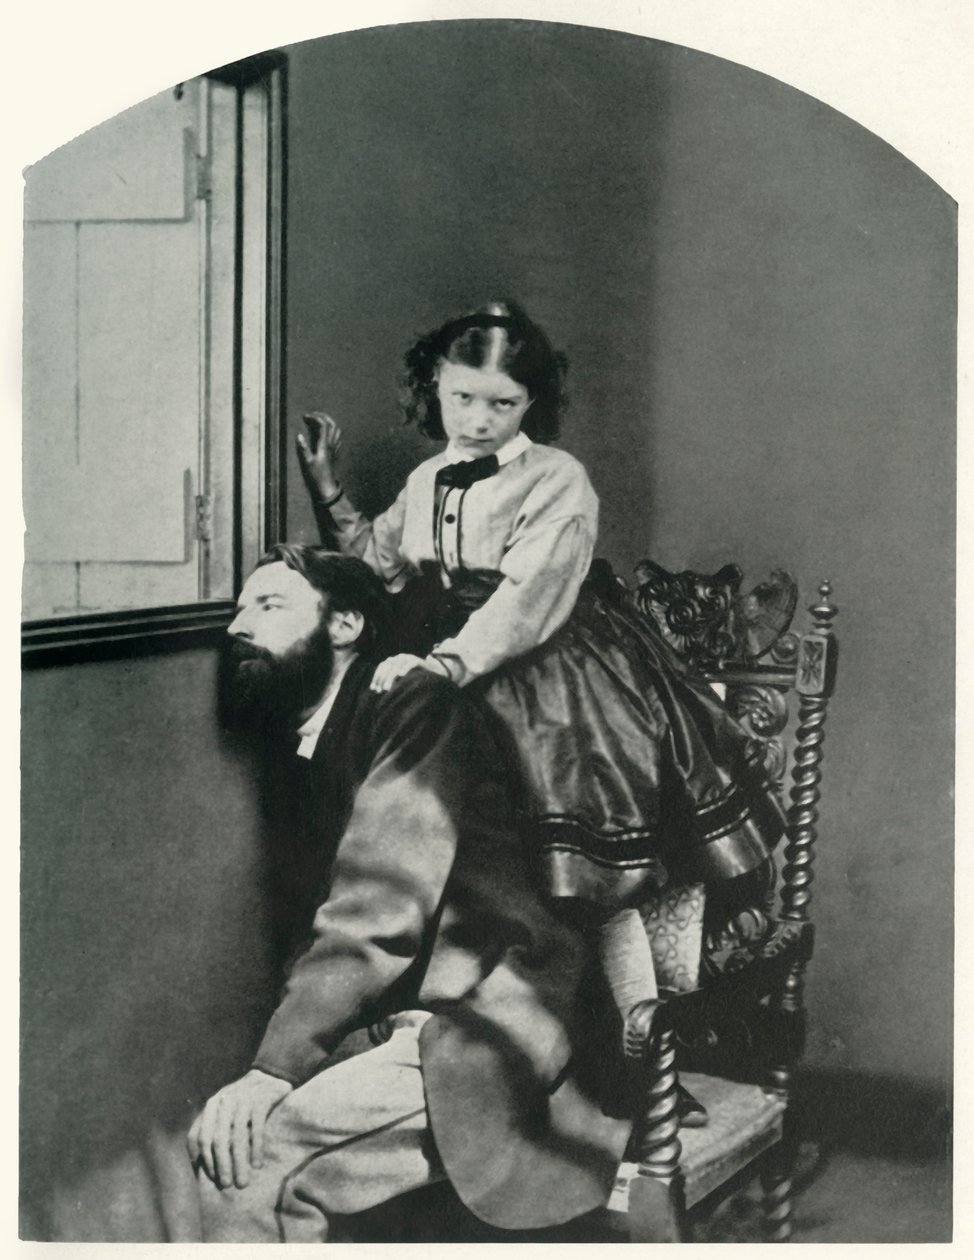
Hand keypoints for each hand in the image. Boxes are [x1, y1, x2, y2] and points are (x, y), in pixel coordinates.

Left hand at [187, 1069, 292, 1188]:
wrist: (270, 1075)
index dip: (203, 1159)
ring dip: (239, 1163)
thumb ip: (212, 1129)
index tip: (211, 1179)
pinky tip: (257, 1165)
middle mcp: (223, 1102)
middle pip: (217, 1140)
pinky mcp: (261, 1101)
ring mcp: (242, 1100)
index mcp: (210, 1106)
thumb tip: (199, 1166)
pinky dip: (256, 1148)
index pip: (198, 1137)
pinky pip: (256, 1128)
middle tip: (227, 1186)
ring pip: (237, 1138)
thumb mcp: (223, 1109)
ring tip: (242, 1183)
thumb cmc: (243, 1101)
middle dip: (221, 1166)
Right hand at [296, 411, 342, 501]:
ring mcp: (334, 448)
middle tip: (313, 414)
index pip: (323, 425)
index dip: (315, 417)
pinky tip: (326, 433)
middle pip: (332, 424)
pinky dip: (332, 431)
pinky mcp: (335, 453)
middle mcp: (331, 445)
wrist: (327, 486)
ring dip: (329, 422)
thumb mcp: (307, 462)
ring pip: (337, 430)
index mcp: (324, 445)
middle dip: (323, 416)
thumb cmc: (317, 476)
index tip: (306, 416)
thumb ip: (303, 448)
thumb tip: (299, 436)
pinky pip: (337, 438)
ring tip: (320, 420)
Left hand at [370, 654, 446, 691]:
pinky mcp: (417, 660)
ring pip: (396, 666)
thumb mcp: (399, 680)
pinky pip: (410, 663)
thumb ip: (389, 683)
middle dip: (383, 679)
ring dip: (390, 677)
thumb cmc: (413, 678)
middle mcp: (399, 658)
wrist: (432, 672)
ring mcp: (408, 658)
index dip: (377, 678)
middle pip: (387, 667)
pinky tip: (401, 675)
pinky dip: (405, 668)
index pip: (382, 668)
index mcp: (393, 661)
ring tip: (387, 688)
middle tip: (380, 691)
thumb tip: (375, 691)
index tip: (374, 689)